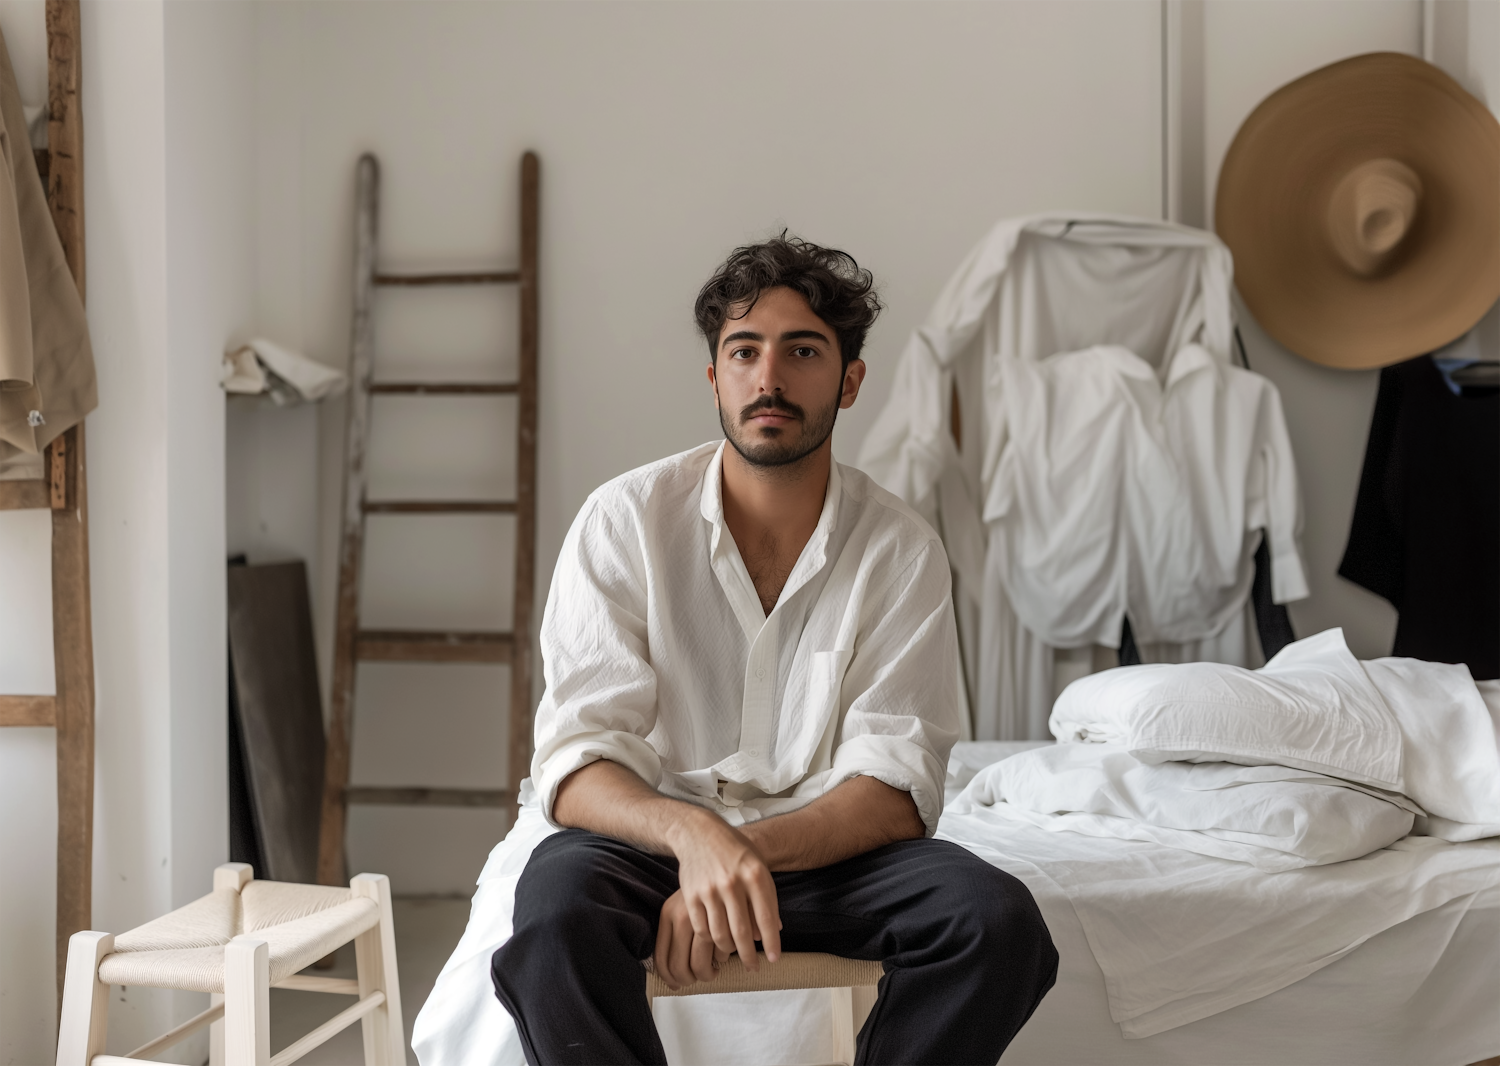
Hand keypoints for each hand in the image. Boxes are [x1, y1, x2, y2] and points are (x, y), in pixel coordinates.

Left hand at [653, 890, 730, 989]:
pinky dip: (722, 960)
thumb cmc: (702, 889)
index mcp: (667, 914)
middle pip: (679, 967)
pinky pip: (719, 954)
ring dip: (708, 974)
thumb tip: (671, 980)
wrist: (720, 859)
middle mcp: (681, 916)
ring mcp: (702, 919)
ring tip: (714, 970)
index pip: (661, 958)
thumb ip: (674, 937)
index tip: (677, 984)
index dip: (669, 977)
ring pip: (699, 965)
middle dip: (689, 980)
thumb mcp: (681, 907)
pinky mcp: (723, 921)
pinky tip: (724, 954)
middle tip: (697, 978)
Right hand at [661, 810, 781, 979]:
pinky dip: (710, 940)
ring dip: (729, 950)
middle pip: (742, 932)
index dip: (771, 943)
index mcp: (754, 874)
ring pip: (720, 935)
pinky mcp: (691, 896)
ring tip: (735, 952)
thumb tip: (773, 931)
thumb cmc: (734, 851)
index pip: (766, 918)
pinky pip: (702, 928)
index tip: (774, 959)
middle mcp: (732, 883)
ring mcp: (709, 890)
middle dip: (749, 956)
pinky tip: (716, 941)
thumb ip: (766, 898)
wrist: (699, 833)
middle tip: (754, 967)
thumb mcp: (758, 866)